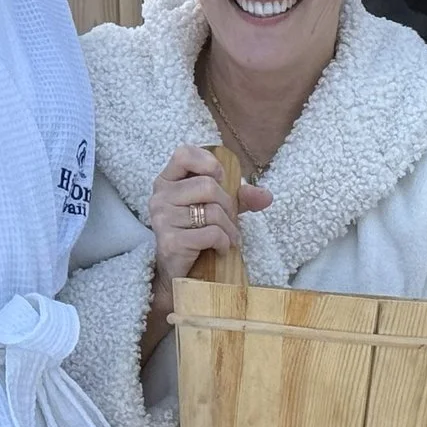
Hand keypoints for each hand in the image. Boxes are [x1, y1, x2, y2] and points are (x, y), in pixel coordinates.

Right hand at [146, 146, 273, 313]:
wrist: (178, 273)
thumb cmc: (197, 233)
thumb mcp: (218, 208)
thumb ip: (240, 197)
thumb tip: (267, 196)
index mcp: (166, 181)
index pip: (183, 153)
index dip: (208, 163)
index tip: (220, 180)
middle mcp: (159, 197)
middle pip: (207, 186)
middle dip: (228, 205)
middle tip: (229, 220)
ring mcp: (162, 219)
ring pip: (212, 211)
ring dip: (229, 227)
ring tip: (228, 237)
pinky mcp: (170, 242)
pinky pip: (211, 233)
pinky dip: (223, 242)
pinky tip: (220, 249)